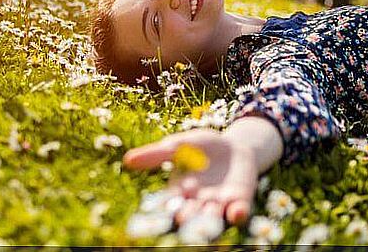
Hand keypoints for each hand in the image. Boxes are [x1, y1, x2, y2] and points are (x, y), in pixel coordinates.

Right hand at [123, 128, 258, 225]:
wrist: (234, 146)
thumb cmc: (202, 147)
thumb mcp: (179, 146)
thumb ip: (157, 154)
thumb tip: (127, 160)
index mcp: (179, 192)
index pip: (169, 204)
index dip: (165, 209)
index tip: (160, 209)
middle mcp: (198, 204)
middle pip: (190, 216)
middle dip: (187, 217)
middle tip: (182, 217)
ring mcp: (220, 204)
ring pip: (213, 218)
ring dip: (210, 220)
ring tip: (207, 218)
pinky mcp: (240, 201)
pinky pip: (238, 213)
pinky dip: (237, 214)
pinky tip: (236, 210)